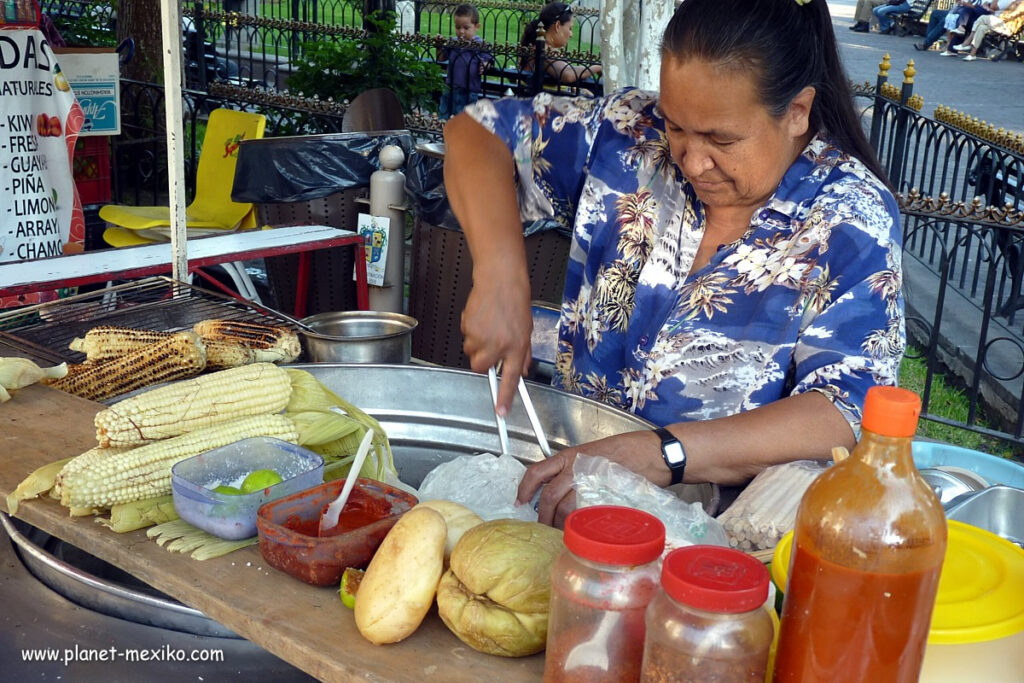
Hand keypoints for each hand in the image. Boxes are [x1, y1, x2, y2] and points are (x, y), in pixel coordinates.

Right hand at [461, 270, 532, 414]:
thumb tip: (521, 371)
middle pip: (481, 367)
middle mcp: (498, 344)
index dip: (504, 397)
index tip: (500, 411)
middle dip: (482, 360)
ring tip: (488, 325)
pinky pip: (466, 336)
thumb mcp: (526, 329)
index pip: (510, 379)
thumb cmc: (514, 301)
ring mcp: (481, 336)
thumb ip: (522, 353)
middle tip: (489, 345)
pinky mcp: (468, 327)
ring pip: (471, 351)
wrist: (500, 280)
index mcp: (516, 347)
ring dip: (477, 342)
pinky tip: (481, 317)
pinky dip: (471, 329)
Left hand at [516, 430, 668, 526]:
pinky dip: (580, 524)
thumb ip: (573, 470)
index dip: (524, 489)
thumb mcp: (592, 454)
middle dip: (543, 515)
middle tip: (543, 526)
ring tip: (563, 529)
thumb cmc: (627, 451)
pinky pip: (586, 513)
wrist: (654, 453)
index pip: (537, 472)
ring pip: (566, 507)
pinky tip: (581, 529)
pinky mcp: (605, 494)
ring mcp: (591, 481)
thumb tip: (555, 492)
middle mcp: (577, 467)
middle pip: (549, 496)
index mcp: (570, 456)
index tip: (519, 502)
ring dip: (560, 522)